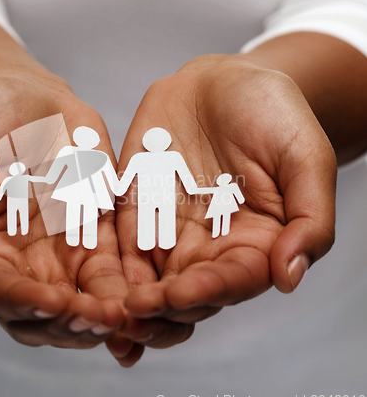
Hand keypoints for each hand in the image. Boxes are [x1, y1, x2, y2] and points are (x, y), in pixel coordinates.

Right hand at [0, 69, 141, 358]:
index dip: (23, 302)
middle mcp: (21, 263)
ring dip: (104, 314)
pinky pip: (115, 265)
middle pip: (45, 314)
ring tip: (126, 315)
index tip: (52, 302)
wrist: (20, 97)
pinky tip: (145, 293)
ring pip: (84, 300)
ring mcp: (61, 250)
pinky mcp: (96, 231)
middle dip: (71, 322)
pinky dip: (129, 285)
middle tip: (98, 319)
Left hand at [116, 54, 335, 345]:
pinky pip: (119, 244)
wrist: (224, 83)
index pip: (231, 282)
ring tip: (102, 313)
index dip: (205, 292)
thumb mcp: (306, 157)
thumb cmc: (273, 115)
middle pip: (185, 295)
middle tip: (131, 314)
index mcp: (255, 244)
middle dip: (158, 310)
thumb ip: (308, 217)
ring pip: (147, 281)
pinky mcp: (136, 212)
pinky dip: (105, 268)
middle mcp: (210, 247)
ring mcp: (170, 232)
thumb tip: (288, 278)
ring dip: (126, 302)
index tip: (178, 294)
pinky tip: (87, 284)